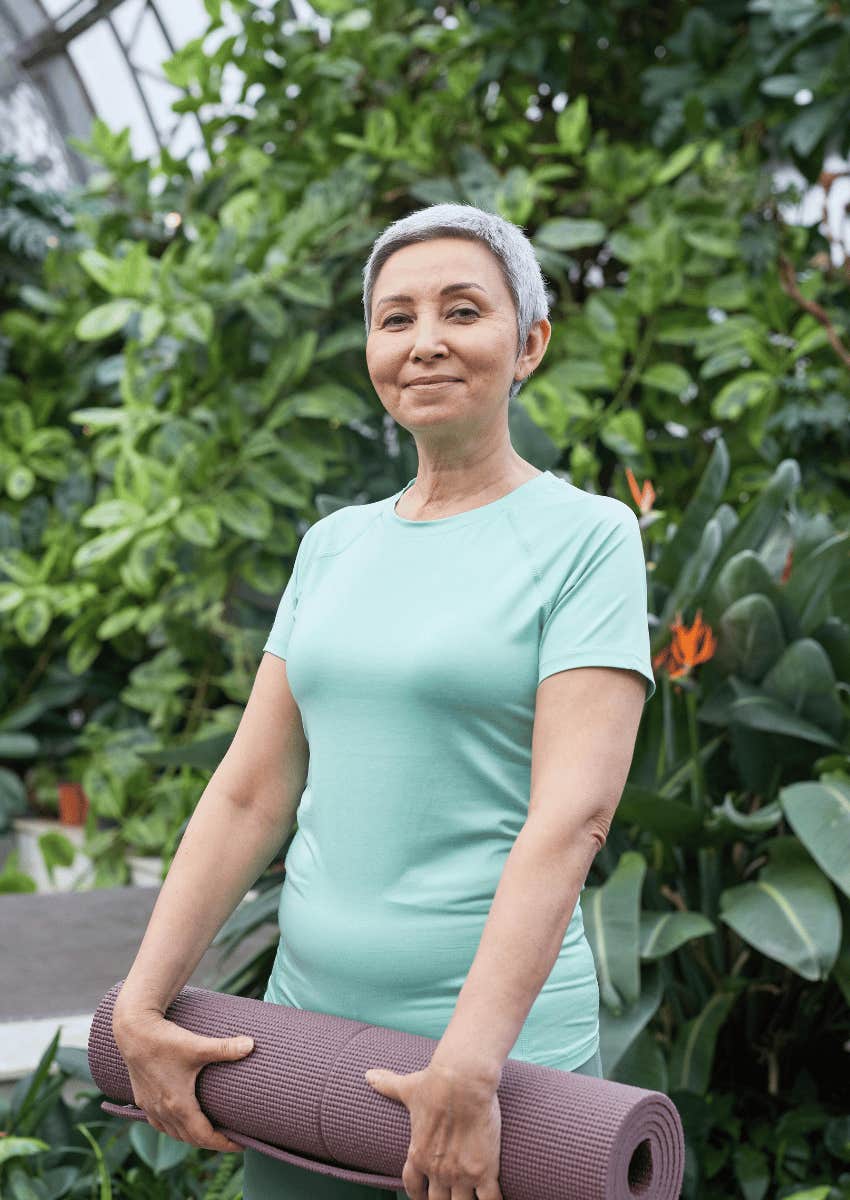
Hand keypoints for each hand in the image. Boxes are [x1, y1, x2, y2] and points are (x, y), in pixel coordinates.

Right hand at [113, 1008, 253, 1152]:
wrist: (134, 1032)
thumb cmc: (165, 1040)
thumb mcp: (198, 1045)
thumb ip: (225, 1048)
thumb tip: (252, 1045)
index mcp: (178, 1105)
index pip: (204, 1137)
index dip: (224, 1144)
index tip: (240, 1144)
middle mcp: (163, 1111)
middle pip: (190, 1139)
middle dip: (212, 1142)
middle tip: (232, 1138)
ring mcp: (150, 1108)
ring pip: (174, 1133)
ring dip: (193, 1137)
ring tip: (211, 1131)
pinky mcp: (142, 1100)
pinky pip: (160, 1124)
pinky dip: (174, 1128)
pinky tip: (181, 1121)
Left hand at [364, 1062, 503, 1199]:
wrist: (461, 1081)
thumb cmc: (434, 1084)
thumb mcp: (407, 1088)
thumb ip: (388, 1086)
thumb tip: (368, 1074)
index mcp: (418, 1154)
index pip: (412, 1186)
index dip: (418, 1194)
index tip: (425, 1194)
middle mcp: (437, 1170)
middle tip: (452, 1195)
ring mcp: (460, 1174)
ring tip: (472, 1196)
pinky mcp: (484, 1171)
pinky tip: (496, 1198)